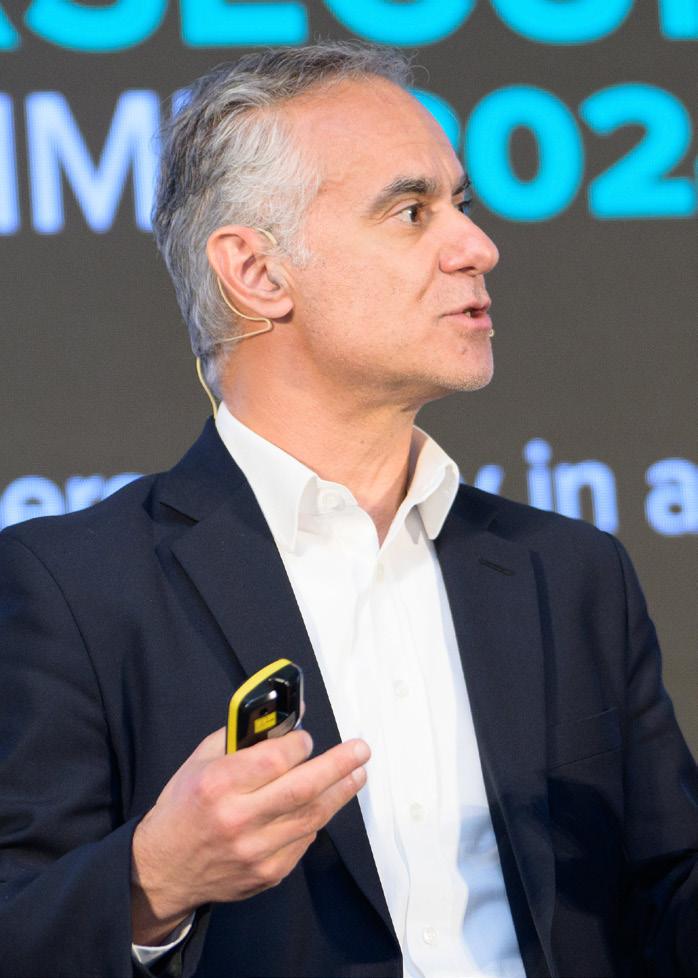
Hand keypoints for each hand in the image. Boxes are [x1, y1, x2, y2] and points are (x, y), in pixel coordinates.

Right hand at [130, 728, 369, 944]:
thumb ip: (241, 738)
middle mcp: (237, 819)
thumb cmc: (182, 807)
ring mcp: (255, 851)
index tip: (308, 738)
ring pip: (311, 817)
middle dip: (339, 766)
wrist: (161, 870)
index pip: (275, 760)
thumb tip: (286, 718)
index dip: (300, 745)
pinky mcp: (267, 873)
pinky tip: (323, 804)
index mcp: (217, 785)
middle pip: (303, 789)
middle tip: (361, 750)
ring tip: (357, 774)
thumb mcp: (199, 761)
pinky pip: (303, 841)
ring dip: (340, 793)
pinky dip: (315, 820)